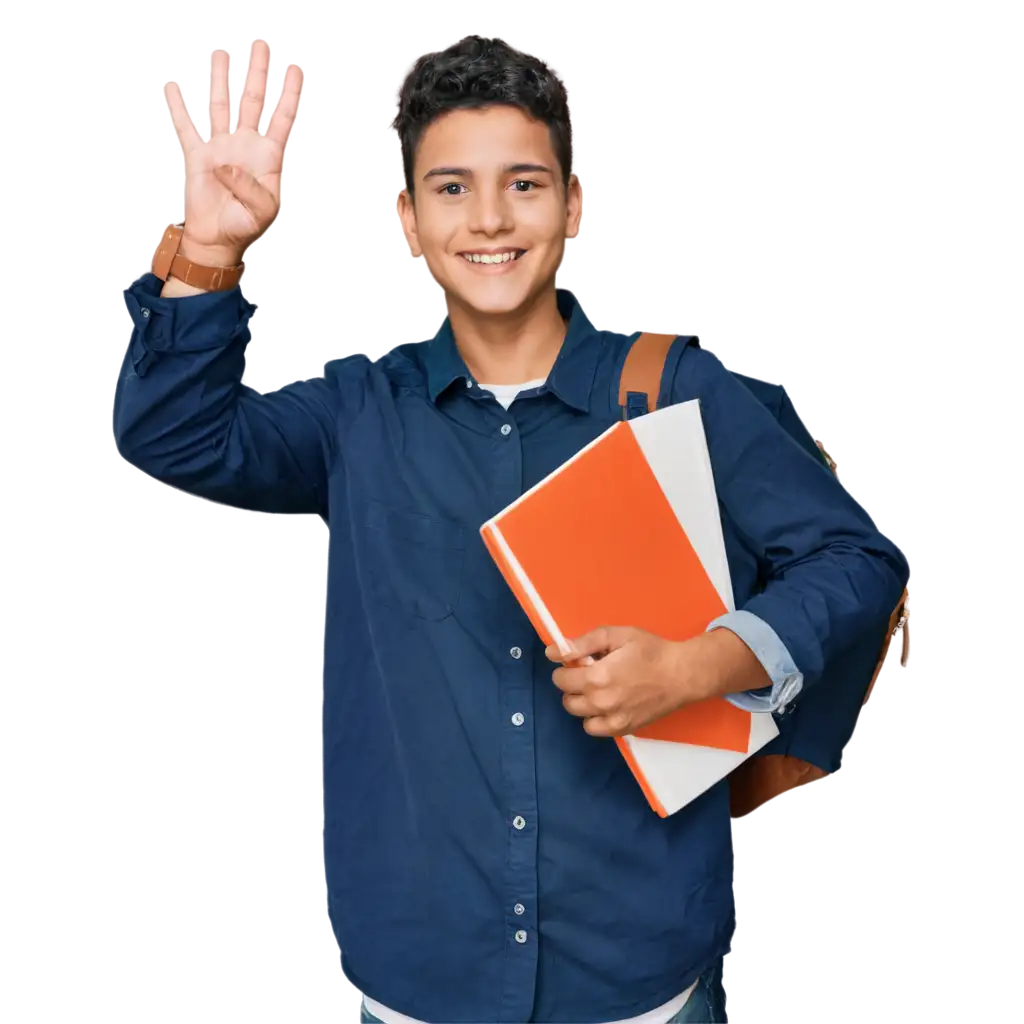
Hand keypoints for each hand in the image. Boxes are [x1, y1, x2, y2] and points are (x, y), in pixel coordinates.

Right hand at [160, 41, 301, 265]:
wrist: (217, 237)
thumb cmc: (244, 225)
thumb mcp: (261, 211)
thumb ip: (251, 188)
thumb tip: (227, 164)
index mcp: (266, 156)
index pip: (281, 119)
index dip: (288, 95)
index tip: (295, 70)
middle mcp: (244, 144)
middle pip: (252, 101)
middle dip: (258, 74)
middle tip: (262, 46)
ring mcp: (221, 146)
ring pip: (220, 105)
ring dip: (219, 80)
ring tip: (219, 55)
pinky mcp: (197, 153)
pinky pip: (186, 125)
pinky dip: (178, 106)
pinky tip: (173, 86)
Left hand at [545, 627, 709, 737]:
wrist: (681, 674)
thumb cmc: (650, 650)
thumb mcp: (616, 635)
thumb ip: (582, 643)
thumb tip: (552, 652)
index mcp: (597, 677)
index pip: (560, 679)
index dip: (566, 667)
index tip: (579, 661)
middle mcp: (601, 702)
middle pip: (567, 698)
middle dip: (572, 684)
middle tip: (590, 672)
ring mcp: (613, 719)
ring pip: (579, 714)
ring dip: (582, 701)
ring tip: (599, 688)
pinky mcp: (623, 729)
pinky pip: (594, 729)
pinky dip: (595, 717)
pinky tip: (607, 703)